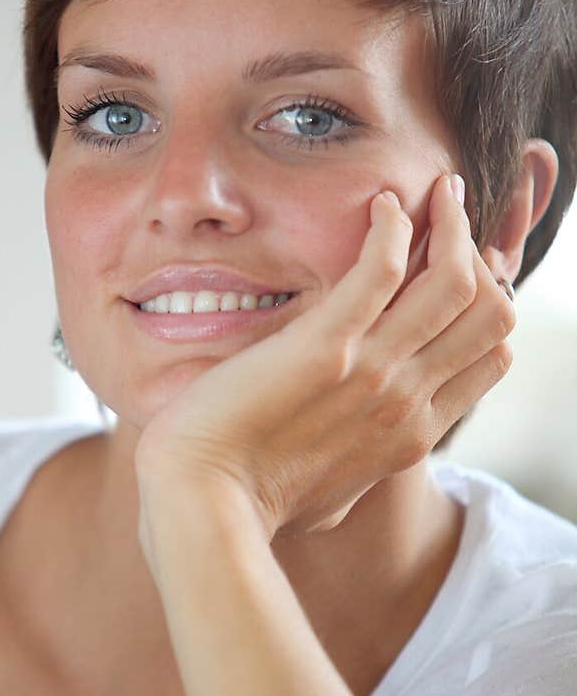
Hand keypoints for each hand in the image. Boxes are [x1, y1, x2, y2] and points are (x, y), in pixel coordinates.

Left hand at [134, 174, 515, 544]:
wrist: (204, 502)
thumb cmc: (250, 502)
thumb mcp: (328, 498)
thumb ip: (353, 471)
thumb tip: (346, 469)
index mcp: (412, 436)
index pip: (491, 357)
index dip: (490, 306)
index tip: (466, 271)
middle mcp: (407, 402)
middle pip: (490, 314)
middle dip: (482, 258)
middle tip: (453, 222)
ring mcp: (374, 373)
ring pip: (455, 282)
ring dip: (450, 225)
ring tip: (436, 193)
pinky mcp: (326, 345)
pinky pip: (383, 267)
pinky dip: (392, 226)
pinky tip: (381, 203)